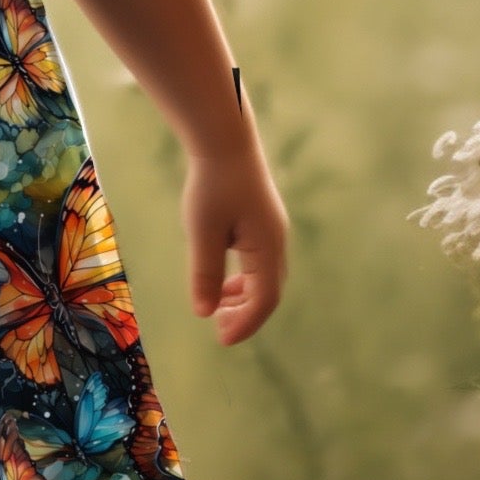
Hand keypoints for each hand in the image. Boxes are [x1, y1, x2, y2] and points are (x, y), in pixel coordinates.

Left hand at [181, 142, 287, 345]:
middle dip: (246, 314)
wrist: (224, 140)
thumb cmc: (212, 185)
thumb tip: (204, 313)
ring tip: (218, 307)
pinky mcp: (262, 220)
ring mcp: (271, 230)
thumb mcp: (203, 232)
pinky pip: (258, 261)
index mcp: (268, 248)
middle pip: (268, 291)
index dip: (245, 323)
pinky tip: (222, 278)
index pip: (264, 299)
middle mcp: (276, 242)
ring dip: (243, 296)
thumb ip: (205, 273)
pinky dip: (243, 277)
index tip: (222, 339)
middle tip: (219, 329)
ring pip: (264, 276)